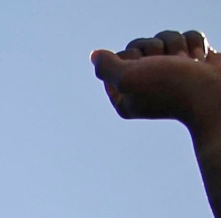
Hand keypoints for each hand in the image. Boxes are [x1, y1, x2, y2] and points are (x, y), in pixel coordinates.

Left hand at [93, 31, 220, 137]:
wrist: (216, 94)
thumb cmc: (171, 88)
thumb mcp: (128, 78)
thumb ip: (107, 67)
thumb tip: (95, 55)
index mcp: (124, 95)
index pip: (118, 56)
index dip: (132, 57)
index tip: (144, 71)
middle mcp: (146, 84)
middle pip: (142, 44)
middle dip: (156, 49)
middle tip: (168, 66)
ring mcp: (171, 71)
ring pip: (165, 38)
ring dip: (178, 46)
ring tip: (188, 64)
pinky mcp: (193, 60)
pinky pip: (188, 36)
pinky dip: (195, 43)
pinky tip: (200, 60)